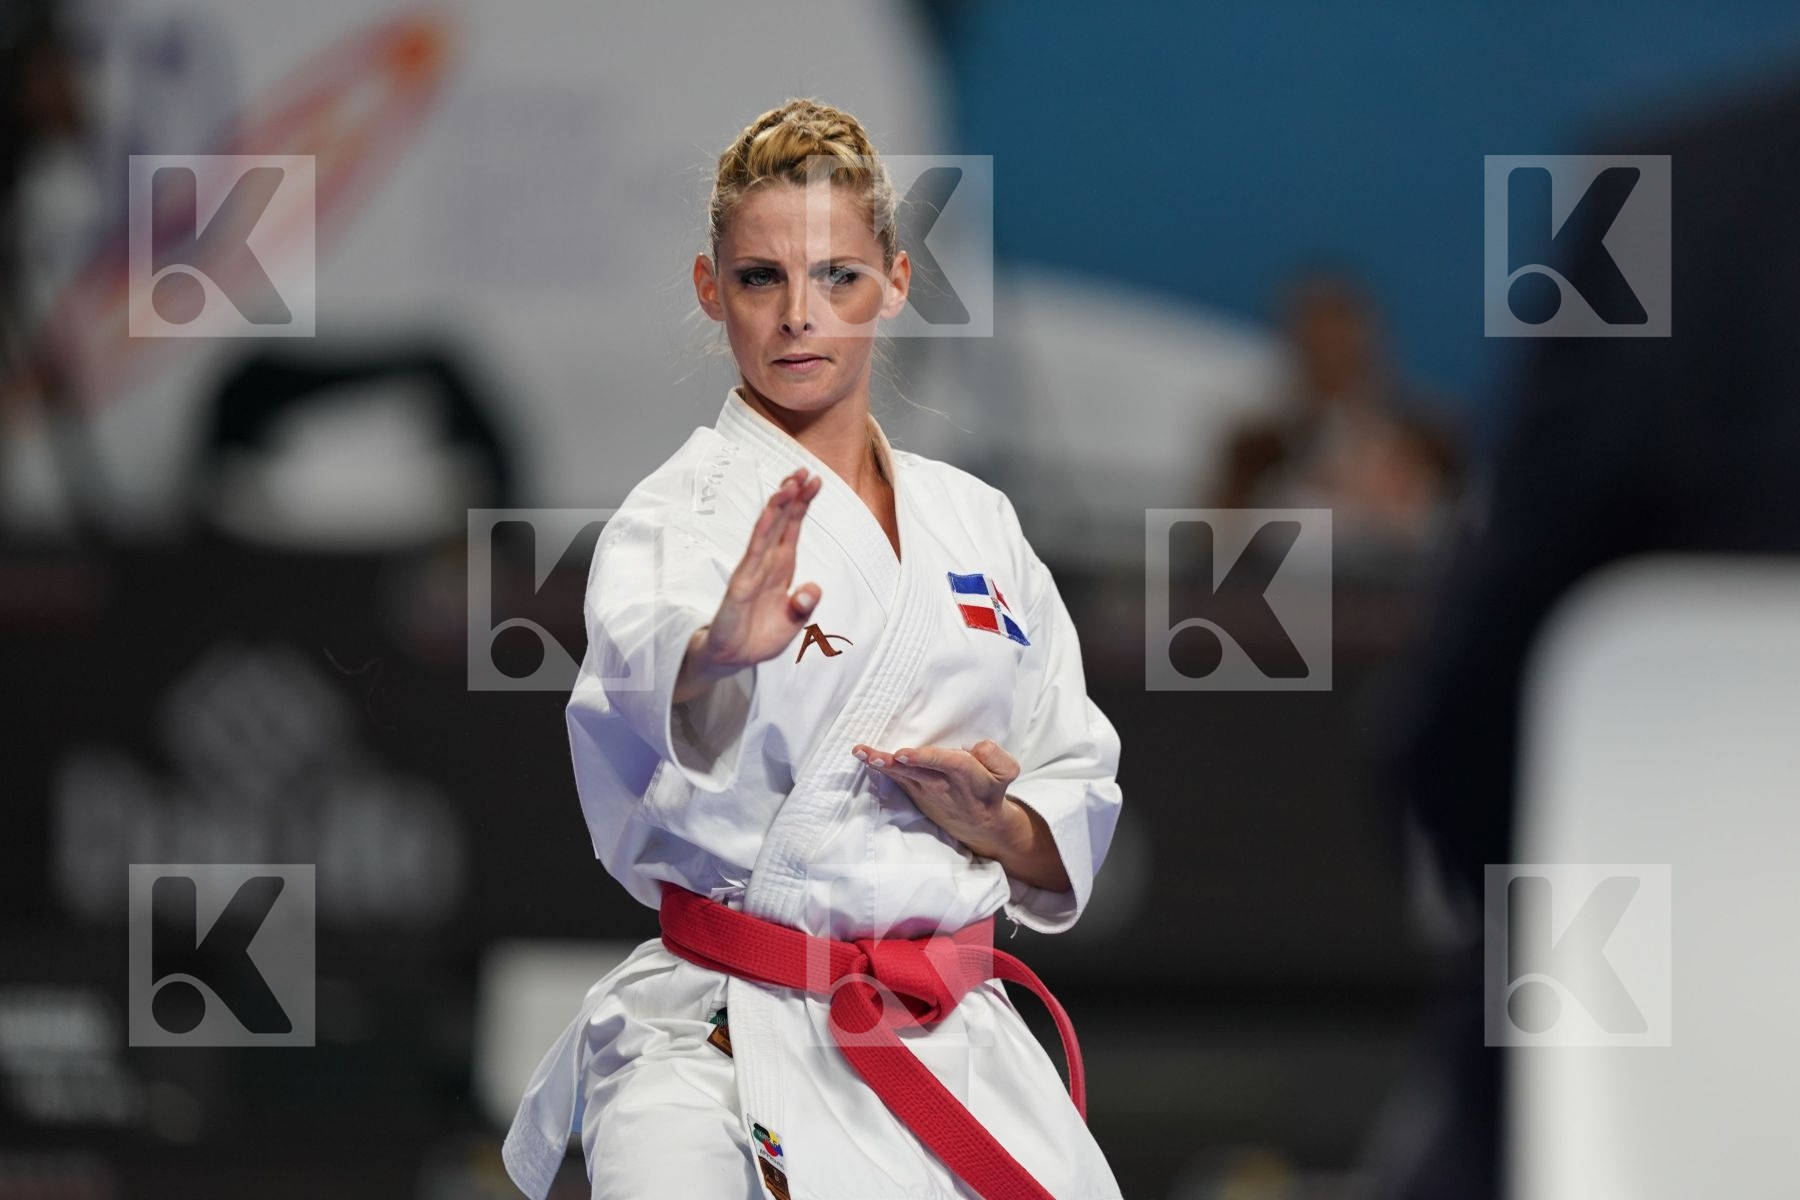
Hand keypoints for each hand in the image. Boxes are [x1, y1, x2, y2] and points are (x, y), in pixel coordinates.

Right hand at [675, 469, 822, 702]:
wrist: (732, 660)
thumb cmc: (758, 637)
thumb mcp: (792, 624)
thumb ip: (804, 605)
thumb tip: (813, 588)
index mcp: (780, 569)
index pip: (792, 530)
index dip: (802, 505)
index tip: (814, 481)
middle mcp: (766, 565)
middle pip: (780, 523)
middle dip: (792, 496)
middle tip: (804, 470)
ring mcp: (751, 573)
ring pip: (766, 534)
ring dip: (777, 509)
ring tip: (788, 485)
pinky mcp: (739, 587)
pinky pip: (752, 557)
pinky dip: (761, 536)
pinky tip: (769, 517)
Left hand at [851, 739, 1024, 859]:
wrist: (979, 824)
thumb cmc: (990, 789)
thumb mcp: (1007, 771)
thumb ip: (993, 754)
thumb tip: (971, 748)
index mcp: (967, 776)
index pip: (948, 764)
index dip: (926, 758)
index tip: (904, 754)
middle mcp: (942, 784)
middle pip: (917, 771)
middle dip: (896, 764)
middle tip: (875, 756)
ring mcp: (924, 790)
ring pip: (901, 775)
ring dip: (880, 764)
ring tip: (862, 753)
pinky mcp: (913, 792)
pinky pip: (895, 778)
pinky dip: (879, 768)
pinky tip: (864, 757)